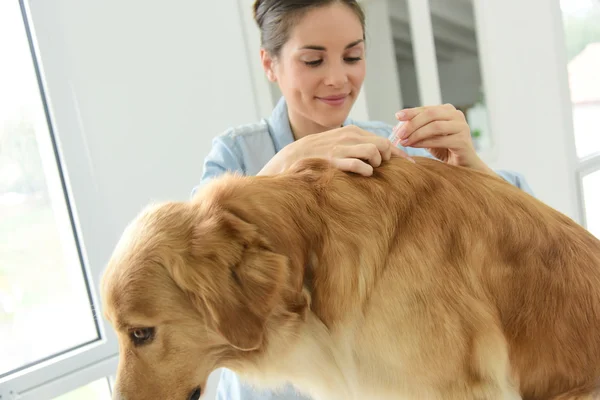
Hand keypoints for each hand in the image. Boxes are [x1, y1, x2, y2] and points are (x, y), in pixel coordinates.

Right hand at [259, 125, 412, 175]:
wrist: (289, 159)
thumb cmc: (318, 155)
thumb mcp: (339, 145)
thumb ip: (358, 147)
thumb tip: (382, 155)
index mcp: (352, 131)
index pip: (384, 140)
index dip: (399, 154)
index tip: (411, 167)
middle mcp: (348, 136)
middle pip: (383, 145)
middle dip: (389, 159)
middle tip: (383, 170)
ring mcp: (340, 147)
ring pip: (374, 152)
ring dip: (377, 164)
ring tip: (369, 170)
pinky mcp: (332, 160)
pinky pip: (357, 164)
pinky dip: (365, 170)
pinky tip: (363, 174)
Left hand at [392, 104, 490, 172]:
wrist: (462, 165)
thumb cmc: (444, 149)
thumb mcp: (428, 136)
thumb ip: (417, 129)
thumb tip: (397, 126)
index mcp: (448, 111)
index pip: (427, 108)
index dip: (411, 112)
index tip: (397, 116)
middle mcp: (456, 115)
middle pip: (430, 114)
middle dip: (412, 123)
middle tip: (399, 133)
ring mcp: (462, 127)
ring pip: (435, 126)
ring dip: (416, 134)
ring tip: (404, 141)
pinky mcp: (462, 140)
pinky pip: (439, 140)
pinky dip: (423, 142)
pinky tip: (413, 146)